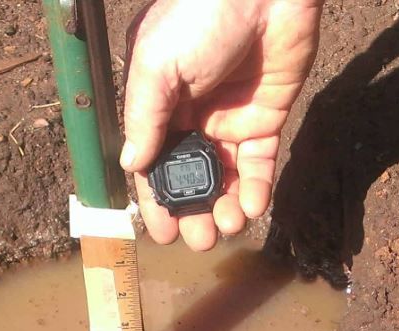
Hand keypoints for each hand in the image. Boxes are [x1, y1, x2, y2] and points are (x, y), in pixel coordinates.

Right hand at [121, 0, 323, 250]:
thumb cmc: (199, 15)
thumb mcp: (158, 65)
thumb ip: (145, 117)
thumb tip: (132, 165)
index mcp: (158, 105)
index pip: (153, 163)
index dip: (157, 200)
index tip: (162, 234)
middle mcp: (192, 118)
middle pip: (191, 177)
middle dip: (194, 211)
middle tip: (201, 241)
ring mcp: (230, 119)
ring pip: (226, 176)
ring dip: (227, 206)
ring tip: (228, 228)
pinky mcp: (266, 117)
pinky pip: (260, 162)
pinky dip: (257, 188)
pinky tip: (253, 207)